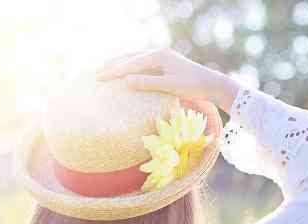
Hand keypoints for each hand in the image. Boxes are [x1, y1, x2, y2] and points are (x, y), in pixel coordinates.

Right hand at [96, 48, 239, 112]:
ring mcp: (161, 57)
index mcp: (158, 56)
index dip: (113, 71)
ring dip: (119, 65)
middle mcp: (158, 52)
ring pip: (134, 59)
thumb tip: (125, 80)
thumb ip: (148, 83)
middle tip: (95, 74)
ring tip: (105, 71)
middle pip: (129, 57)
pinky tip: (124, 74)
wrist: (212, 83)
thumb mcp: (170, 86)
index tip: (98, 77)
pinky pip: (142, 64)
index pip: (130, 63)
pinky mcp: (164, 63)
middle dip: (112, 65)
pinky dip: (130, 67)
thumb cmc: (193, 86)